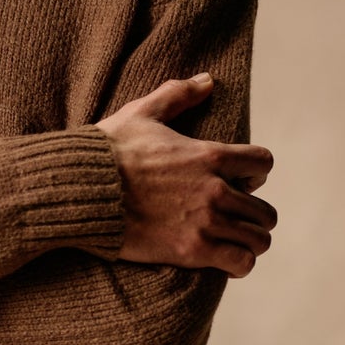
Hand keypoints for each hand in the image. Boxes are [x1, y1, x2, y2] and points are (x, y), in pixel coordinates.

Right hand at [94, 75, 276, 275]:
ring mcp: (205, 222)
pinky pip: (239, 262)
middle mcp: (215, 190)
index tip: (243, 180)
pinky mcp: (191, 251)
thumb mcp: (142, 112)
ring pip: (258, 239)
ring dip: (250, 242)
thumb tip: (207, 80)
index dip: (256, 172)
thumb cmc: (108, 151)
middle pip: (264, 211)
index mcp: (209, 155)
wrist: (81, 190)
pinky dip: (239, 263)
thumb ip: (178, 95)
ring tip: (235, 242)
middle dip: (254, 215)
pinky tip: (227, 260)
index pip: (262, 163)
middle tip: (237, 218)